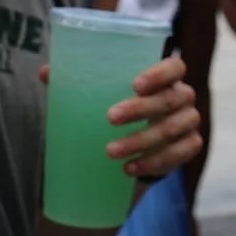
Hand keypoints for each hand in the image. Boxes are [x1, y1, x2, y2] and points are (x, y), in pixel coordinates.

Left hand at [64, 56, 202, 179]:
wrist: (139, 138)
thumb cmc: (119, 104)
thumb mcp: (100, 91)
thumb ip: (77, 79)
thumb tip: (46, 73)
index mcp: (167, 76)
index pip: (175, 67)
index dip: (160, 74)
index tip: (134, 85)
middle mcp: (183, 96)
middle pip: (171, 99)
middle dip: (141, 110)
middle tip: (110, 118)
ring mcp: (189, 122)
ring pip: (173, 130)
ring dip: (142, 141)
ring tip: (110, 151)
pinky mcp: (189, 146)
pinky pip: (178, 155)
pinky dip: (153, 162)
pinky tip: (129, 168)